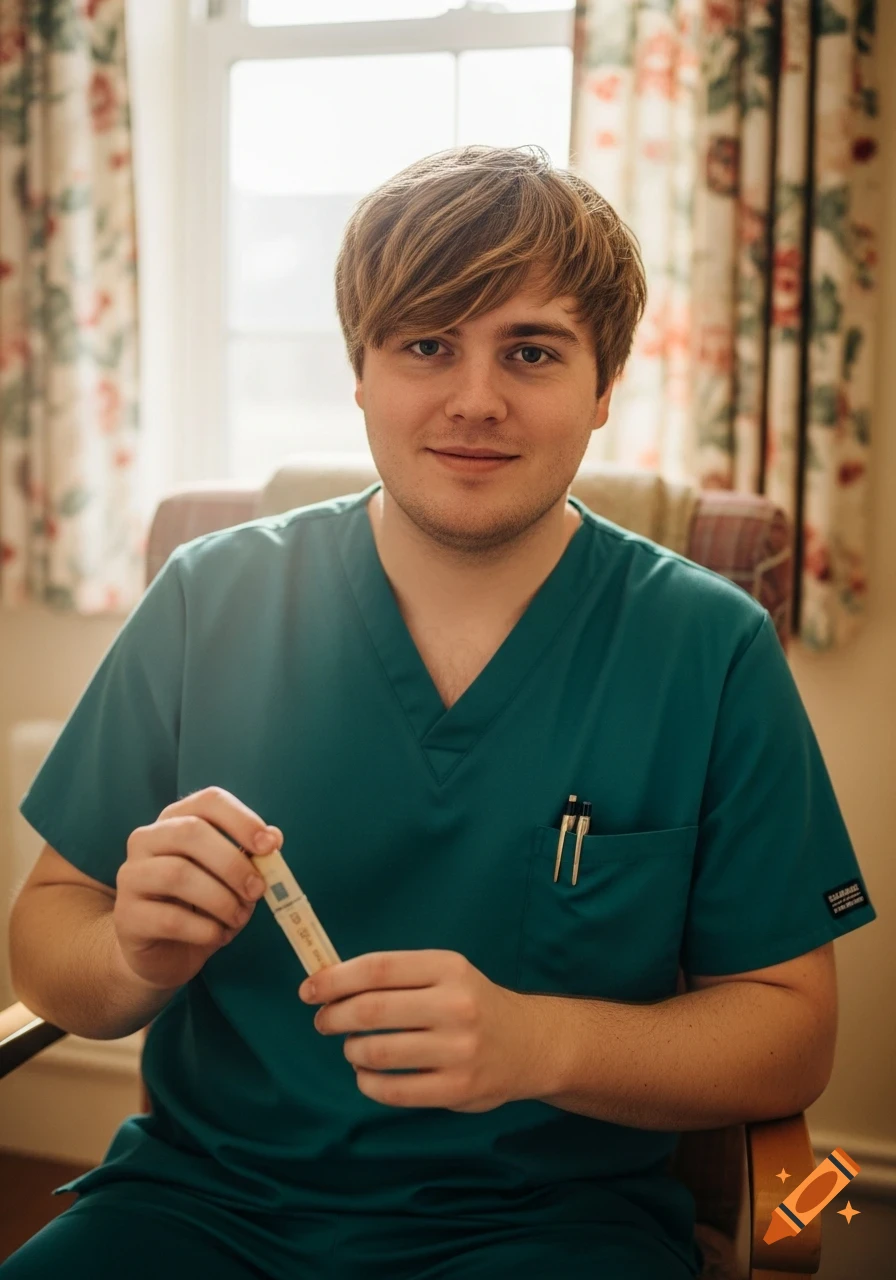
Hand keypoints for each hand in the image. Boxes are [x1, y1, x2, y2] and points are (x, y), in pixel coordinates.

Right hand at [114, 786, 280, 990]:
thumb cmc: (201, 907)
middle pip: (190, 832)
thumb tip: (274, 838)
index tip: (270, 846)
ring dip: (220, 899)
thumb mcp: (231, 880)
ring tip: (238, 918)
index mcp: (177, 820)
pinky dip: (203, 929)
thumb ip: (249, 857)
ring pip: (178, 874)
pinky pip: (169, 918)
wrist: (163, 953)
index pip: (209, 801)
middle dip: (232, 863)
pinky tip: (217, 935)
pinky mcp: (127, 915)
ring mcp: (131, 875)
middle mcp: (147, 839)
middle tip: (257, 890)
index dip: (242, 819)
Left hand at [299, 949, 547, 1112]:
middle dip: (335, 1016)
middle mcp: (455, 1006)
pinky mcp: (456, 1089)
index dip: (335, 979)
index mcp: (448, 968)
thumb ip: (397, 976)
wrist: (529, 1043)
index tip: (309, 990)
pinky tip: (367, 1074)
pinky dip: (368, 1082)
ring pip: (378, 1052)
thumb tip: (330, 981)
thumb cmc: (473, 1002)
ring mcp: (457, 1050)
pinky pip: (393, 1090)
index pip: (378, 969)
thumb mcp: (446, 973)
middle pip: (372, 1010)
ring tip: (353, 1047)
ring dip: (352, 1050)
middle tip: (323, 1022)